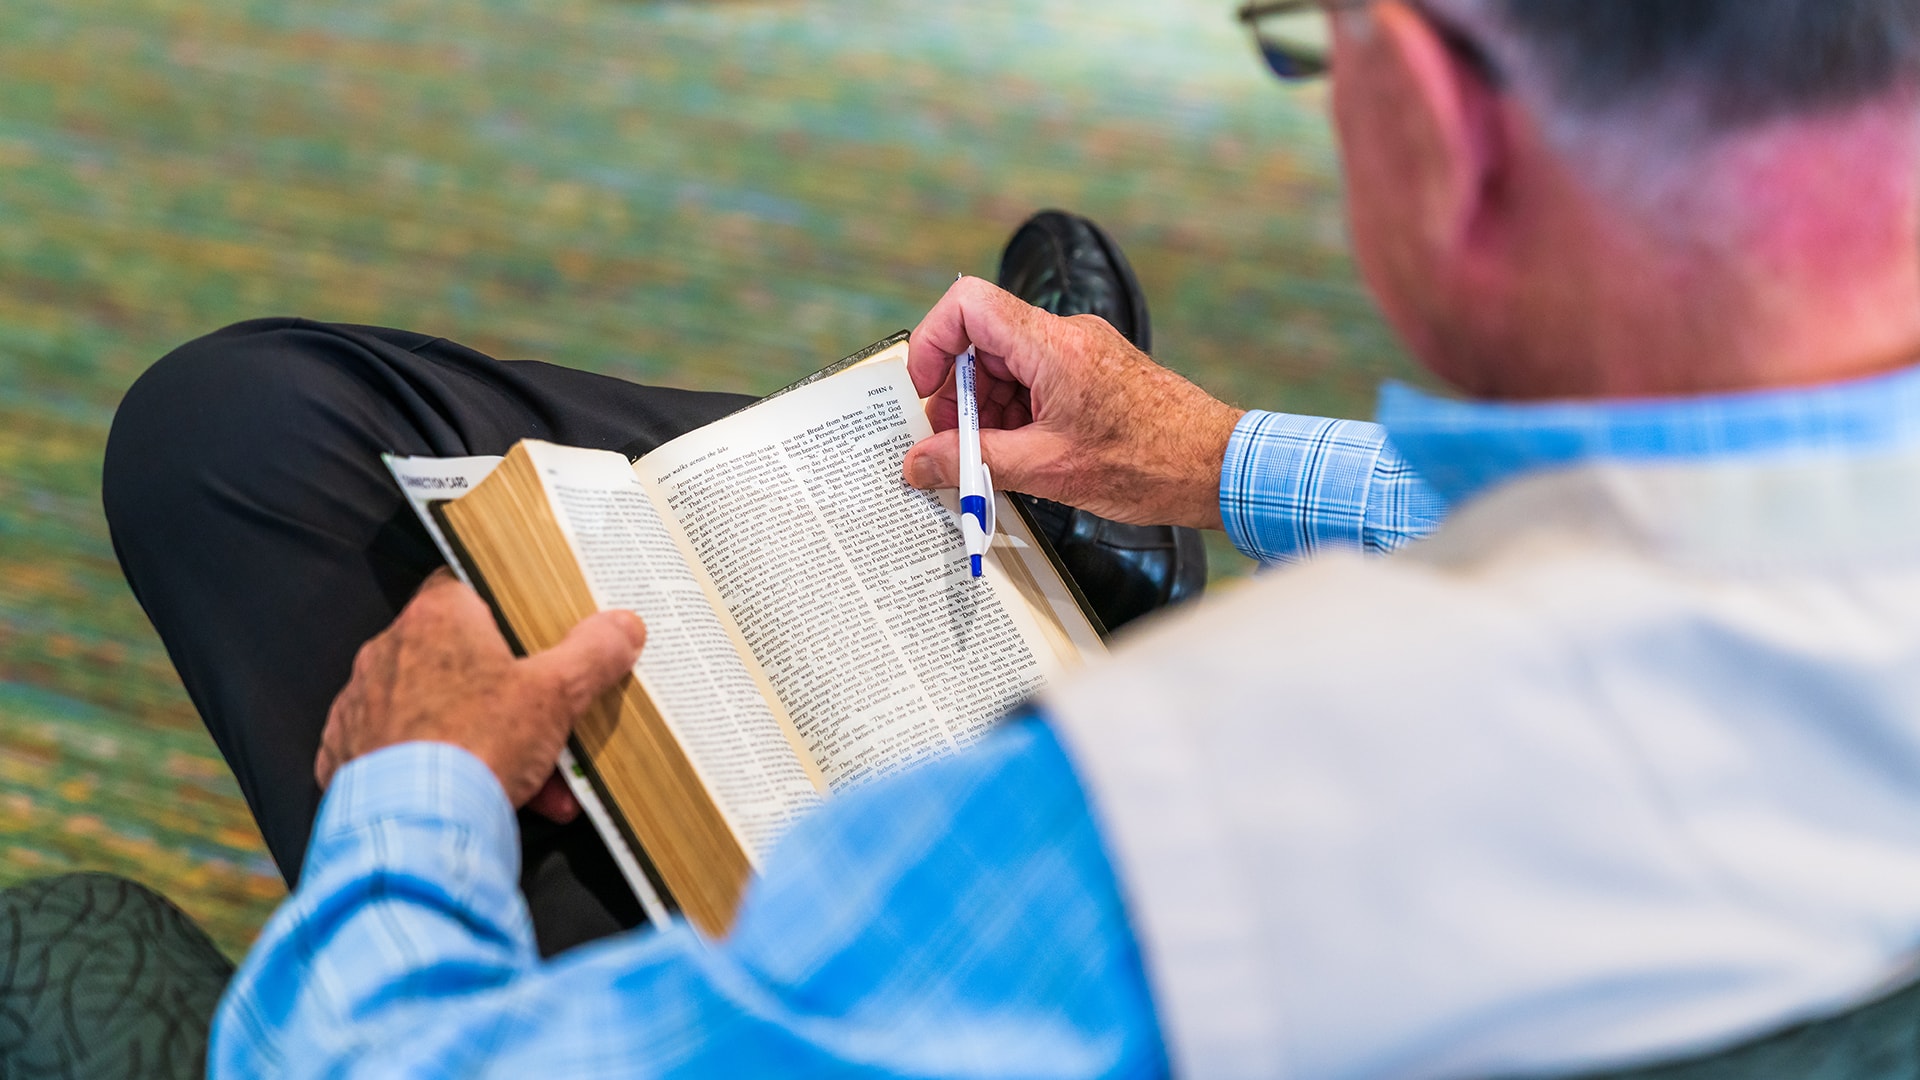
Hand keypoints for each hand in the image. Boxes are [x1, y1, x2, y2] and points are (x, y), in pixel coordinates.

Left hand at [315, 570, 647, 814]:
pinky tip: (478, 799)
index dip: (503, 610)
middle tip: (547, 726)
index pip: (465, 588)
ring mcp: (362, 705)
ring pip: (435, 711)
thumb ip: (593, 654)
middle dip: (508, 696)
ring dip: (482, 739)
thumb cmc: (479, 744)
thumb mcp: (556, 695)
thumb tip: (623, 625)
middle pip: (458, 657)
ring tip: (532, 784)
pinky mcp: (346, 756)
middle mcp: (388, 651)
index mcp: (436, 618)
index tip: (534, 635)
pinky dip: (439, 770)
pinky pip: (403, 753)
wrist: (411, 829)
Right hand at [901, 276, 1245, 528]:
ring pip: (1006, 365)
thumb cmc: (1151, 463)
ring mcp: (1081, 352)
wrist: (1218, 468)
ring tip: (991, 461)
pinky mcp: (1092, 373)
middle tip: (953, 446)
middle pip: (982, 341)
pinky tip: (1021, 455)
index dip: (932, 343)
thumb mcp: (1048, 470)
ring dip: (986, 411)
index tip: (924, 392)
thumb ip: (974, 462)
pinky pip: (1035, 381)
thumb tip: (920, 462)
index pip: (968, 305)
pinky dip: (1015, 415)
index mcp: (1053, 346)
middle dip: (957, 395)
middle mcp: (1067, 336)